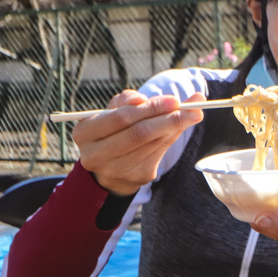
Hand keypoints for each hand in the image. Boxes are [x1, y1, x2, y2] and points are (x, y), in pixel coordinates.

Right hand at [74, 91, 204, 195]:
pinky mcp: (135, 178)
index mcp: (85, 133)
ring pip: (152, 144)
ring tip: (192, 114)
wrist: (110, 165)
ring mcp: (115, 170)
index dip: (150, 108)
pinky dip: (171, 138)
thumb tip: (167, 98)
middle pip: (139, 133)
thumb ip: (134, 100)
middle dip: (168, 118)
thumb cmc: (114, 130)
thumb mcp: (115, 111)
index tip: (174, 100)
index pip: (121, 117)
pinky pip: (159, 154)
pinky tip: (180, 127)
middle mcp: (96, 155)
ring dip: (175, 127)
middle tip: (191, 108)